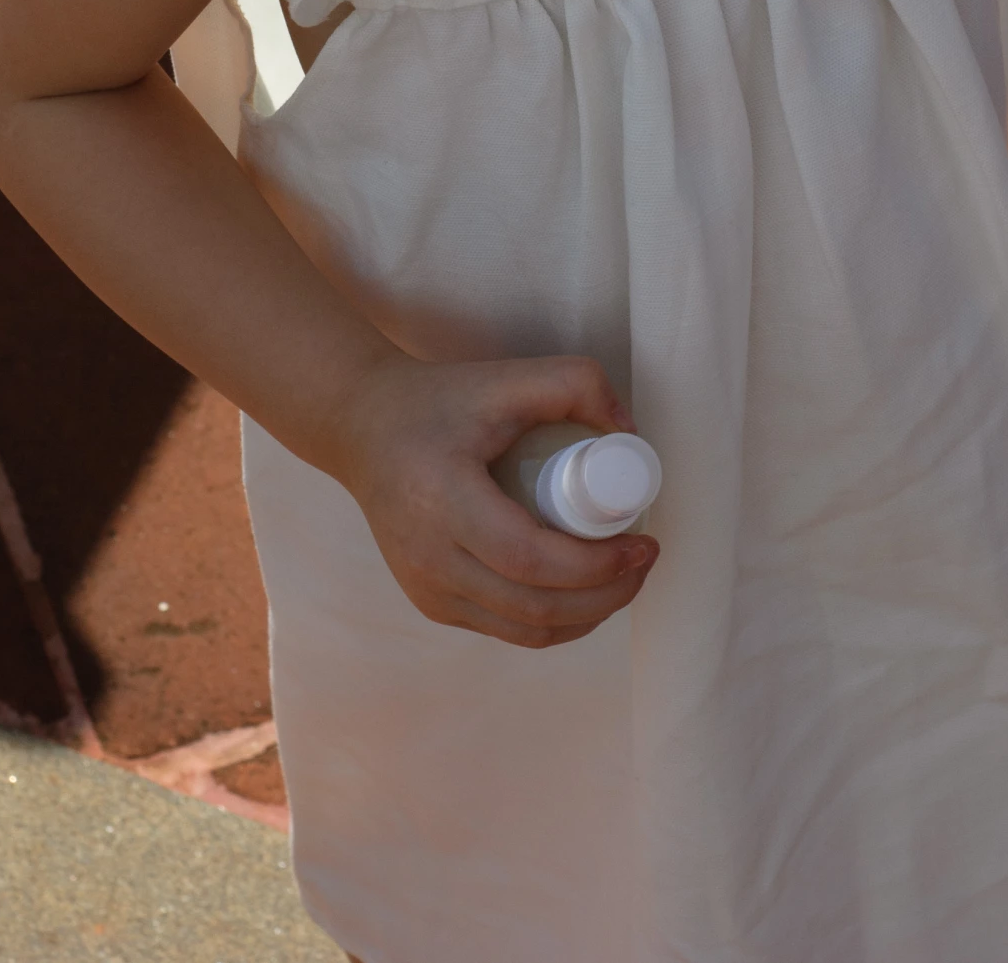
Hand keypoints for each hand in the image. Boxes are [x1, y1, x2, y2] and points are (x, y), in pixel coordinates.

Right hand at [338, 350, 659, 646]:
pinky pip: (504, 628)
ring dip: (586, 615)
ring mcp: (426, 589)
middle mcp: (429, 558)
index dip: (596, 565)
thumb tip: (628, 435)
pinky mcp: (430, 603)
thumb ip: (574, 383)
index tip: (642, 542)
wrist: (363, 428)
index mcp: (444, 502)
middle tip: (645, 560)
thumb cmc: (440, 400)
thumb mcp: (507, 377)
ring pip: (524, 630)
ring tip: (624, 576)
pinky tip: (583, 592)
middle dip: (606, 595)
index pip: (530, 560)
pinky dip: (553, 619)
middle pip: (534, 607)